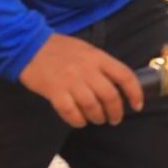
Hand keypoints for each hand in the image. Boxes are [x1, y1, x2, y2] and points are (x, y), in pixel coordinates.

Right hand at [18, 33, 144, 127]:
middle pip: (110, 96)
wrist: (29, 46)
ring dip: (98, 117)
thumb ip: (101, 65)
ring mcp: (71, 82)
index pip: (125, 76)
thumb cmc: (60, 48)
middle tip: (115, 119)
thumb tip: (117, 85)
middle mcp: (87, 70)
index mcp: (98, 57)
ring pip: (92, 107)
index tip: (137, 106)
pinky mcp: (55, 92)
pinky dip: (78, 121)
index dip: (135, 93)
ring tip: (98, 120)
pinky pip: (71, 113)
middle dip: (116, 112)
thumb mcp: (87, 50)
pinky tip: (80, 121)